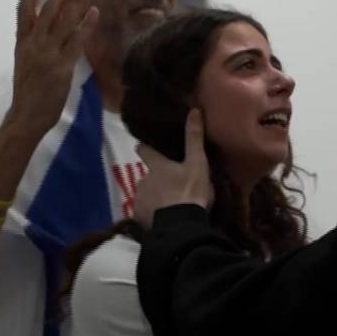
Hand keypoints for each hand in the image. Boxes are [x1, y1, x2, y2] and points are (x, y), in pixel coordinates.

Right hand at [7, 0, 98, 134]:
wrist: (25, 115)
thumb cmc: (28, 90)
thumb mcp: (26, 60)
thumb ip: (35, 41)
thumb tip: (48, 24)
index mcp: (22, 41)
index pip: (25, 7)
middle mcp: (33, 44)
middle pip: (49, 8)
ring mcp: (47, 54)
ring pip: (63, 20)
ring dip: (77, 0)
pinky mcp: (62, 66)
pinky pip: (76, 41)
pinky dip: (86, 25)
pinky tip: (94, 12)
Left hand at [133, 109, 214, 228]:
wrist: (180, 225)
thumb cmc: (190, 191)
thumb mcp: (197, 163)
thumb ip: (194, 138)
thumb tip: (194, 110)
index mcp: (156, 166)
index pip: (144, 151)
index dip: (144, 149)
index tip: (143, 147)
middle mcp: (143, 179)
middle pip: (147, 175)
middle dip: (155, 180)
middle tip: (171, 187)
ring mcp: (139, 199)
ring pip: (146, 195)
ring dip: (155, 198)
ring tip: (169, 206)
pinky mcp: (139, 217)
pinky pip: (144, 213)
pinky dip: (152, 214)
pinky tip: (163, 219)